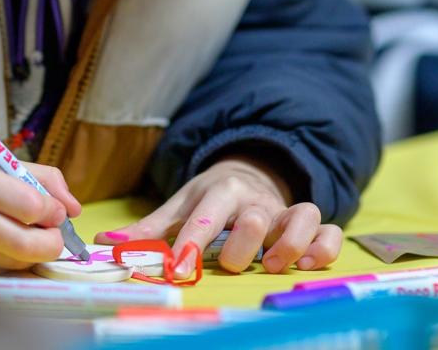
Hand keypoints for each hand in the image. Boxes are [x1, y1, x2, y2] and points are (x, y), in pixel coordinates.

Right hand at [0, 157, 81, 274]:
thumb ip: (43, 179)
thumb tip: (74, 209)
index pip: (31, 206)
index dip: (53, 212)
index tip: (54, 211)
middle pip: (26, 245)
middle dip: (51, 243)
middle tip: (54, 234)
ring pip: (15, 263)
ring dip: (34, 254)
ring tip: (31, 236)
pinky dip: (13, 263)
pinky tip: (8, 246)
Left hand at [94, 155, 341, 277]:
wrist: (249, 172)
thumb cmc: (211, 197)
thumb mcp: (181, 204)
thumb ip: (151, 227)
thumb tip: (108, 242)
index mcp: (220, 191)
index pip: (205, 215)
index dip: (192, 242)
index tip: (179, 266)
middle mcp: (255, 200)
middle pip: (254, 217)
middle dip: (242, 244)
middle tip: (230, 264)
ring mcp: (285, 211)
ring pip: (300, 217)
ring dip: (290, 243)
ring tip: (274, 265)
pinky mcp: (308, 223)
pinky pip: (328, 231)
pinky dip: (324, 246)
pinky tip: (308, 264)